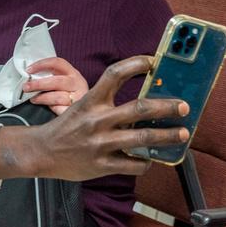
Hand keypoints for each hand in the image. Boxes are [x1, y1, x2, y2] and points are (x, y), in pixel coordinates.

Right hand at [0, 55, 189, 181]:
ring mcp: (101, 143)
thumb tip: (143, 104)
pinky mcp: (103, 164)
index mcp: (91, 100)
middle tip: (183, 106)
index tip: (153, 61)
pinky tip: (150, 159)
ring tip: (183, 133)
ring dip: (167, 135)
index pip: (115, 74)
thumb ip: (106, 104)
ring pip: (143, 138)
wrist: (42, 152)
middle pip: (139, 108)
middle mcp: (97, 119)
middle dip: (166, 106)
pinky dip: (146, 161)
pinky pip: (134, 164)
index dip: (136, 64)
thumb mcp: (81, 107)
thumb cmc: (66, 127)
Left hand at [22, 57, 88, 114]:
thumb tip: (29, 77)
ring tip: (33, 99)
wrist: (88, 109)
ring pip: (58, 97)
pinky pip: (61, 110)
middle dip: (39, 84)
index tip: (28, 70)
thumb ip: (51, 77)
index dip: (42, 65)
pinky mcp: (77, 111)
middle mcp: (78, 83)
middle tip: (26, 87)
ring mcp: (79, 98)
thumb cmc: (69, 93)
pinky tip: (48, 108)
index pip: (57, 63)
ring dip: (42, 98)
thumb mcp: (64, 82)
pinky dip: (52, 108)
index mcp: (73, 73)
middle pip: (57, 81)